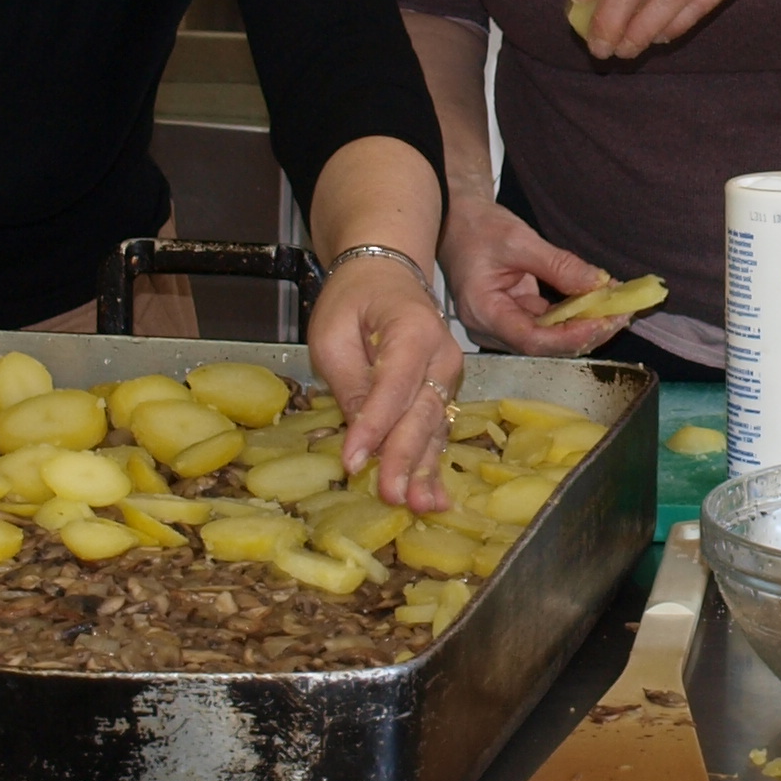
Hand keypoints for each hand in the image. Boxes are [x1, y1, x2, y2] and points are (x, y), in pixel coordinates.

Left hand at [307, 249, 464, 511]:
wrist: (386, 274)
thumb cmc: (353, 300)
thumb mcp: (333, 332)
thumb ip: (348, 381)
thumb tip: (358, 433)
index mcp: (412, 330)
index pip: (393, 386)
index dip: (374, 426)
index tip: (353, 461)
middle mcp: (441, 355)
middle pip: (421, 412)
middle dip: (405, 457)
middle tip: (391, 495)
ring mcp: (448, 376)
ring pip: (435, 428)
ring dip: (425, 470)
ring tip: (419, 506)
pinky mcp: (444, 394)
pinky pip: (437, 432)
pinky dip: (433, 466)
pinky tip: (435, 499)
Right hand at [437, 197, 616, 355]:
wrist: (458, 220)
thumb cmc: (478, 228)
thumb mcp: (519, 241)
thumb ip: (559, 266)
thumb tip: (599, 284)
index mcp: (484, 313)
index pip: (531, 340)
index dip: (571, 336)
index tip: (605, 321)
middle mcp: (492, 328)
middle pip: (545, 345)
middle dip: (587, 332)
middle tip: (623, 314)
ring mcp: (504, 325)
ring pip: (552, 337)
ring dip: (586, 324)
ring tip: (619, 308)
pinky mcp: (516, 316)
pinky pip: (551, 323)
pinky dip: (576, 314)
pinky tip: (601, 302)